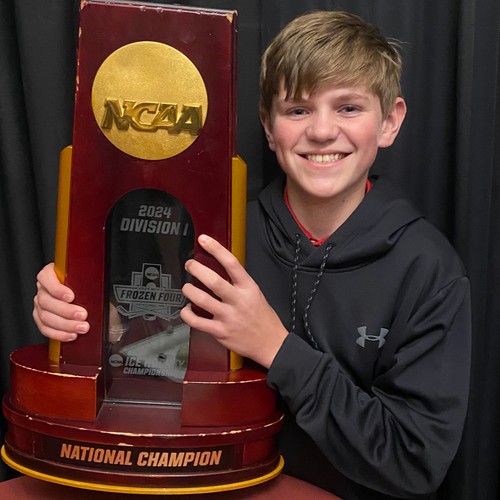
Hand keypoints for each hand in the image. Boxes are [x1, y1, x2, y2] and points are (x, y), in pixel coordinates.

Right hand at [33, 263, 88, 340]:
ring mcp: (41, 305)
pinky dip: (59, 333)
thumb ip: (89, 284)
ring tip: (81, 327)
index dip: (56, 288)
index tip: (71, 296)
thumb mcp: (94, 284)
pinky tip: (71, 334)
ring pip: (45, 316)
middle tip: (82, 315)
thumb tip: (94, 290)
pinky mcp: (42, 320)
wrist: (98, 307)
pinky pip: (45, 328)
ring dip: (65, 324)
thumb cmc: (93, 292)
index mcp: (53, 274)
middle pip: (46, 301)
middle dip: (66, 310)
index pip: (46, 277)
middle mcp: (44, 289)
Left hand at [181, 235, 287, 367]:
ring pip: (202, 300)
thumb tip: (220, 267)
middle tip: (190, 265)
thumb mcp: (256, 294)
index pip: (231, 263)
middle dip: (197, 269)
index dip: (216, 249)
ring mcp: (229, 317)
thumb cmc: (263, 318)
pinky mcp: (221, 332)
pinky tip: (187, 309)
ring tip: (187, 287)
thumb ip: (239, 282)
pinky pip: (198, 322)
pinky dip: (187, 314)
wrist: (271, 344)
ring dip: (189, 291)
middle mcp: (238, 301)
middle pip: (213, 281)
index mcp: (248, 288)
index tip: (204, 240)